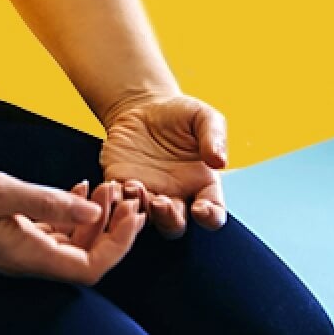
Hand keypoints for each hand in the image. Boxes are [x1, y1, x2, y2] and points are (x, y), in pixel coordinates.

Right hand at [0, 165, 146, 285]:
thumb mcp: (0, 190)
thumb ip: (48, 202)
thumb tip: (94, 214)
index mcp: (26, 256)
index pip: (90, 269)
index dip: (118, 246)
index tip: (129, 213)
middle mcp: (25, 262)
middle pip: (86, 260)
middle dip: (113, 229)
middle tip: (123, 193)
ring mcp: (16, 253)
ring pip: (71, 247)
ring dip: (94, 221)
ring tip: (104, 187)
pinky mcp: (7, 240)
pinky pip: (51, 235)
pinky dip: (70, 215)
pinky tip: (77, 189)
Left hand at [99, 92, 228, 238]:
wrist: (144, 108)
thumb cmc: (180, 115)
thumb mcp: (203, 117)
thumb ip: (214, 137)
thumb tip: (220, 162)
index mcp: (202, 185)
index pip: (212, 214)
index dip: (209, 217)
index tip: (200, 208)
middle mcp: (176, 197)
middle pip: (175, 226)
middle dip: (168, 219)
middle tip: (161, 202)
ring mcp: (148, 195)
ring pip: (145, 219)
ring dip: (139, 209)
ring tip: (135, 186)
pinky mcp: (121, 186)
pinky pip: (117, 202)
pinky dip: (115, 200)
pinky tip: (114, 186)